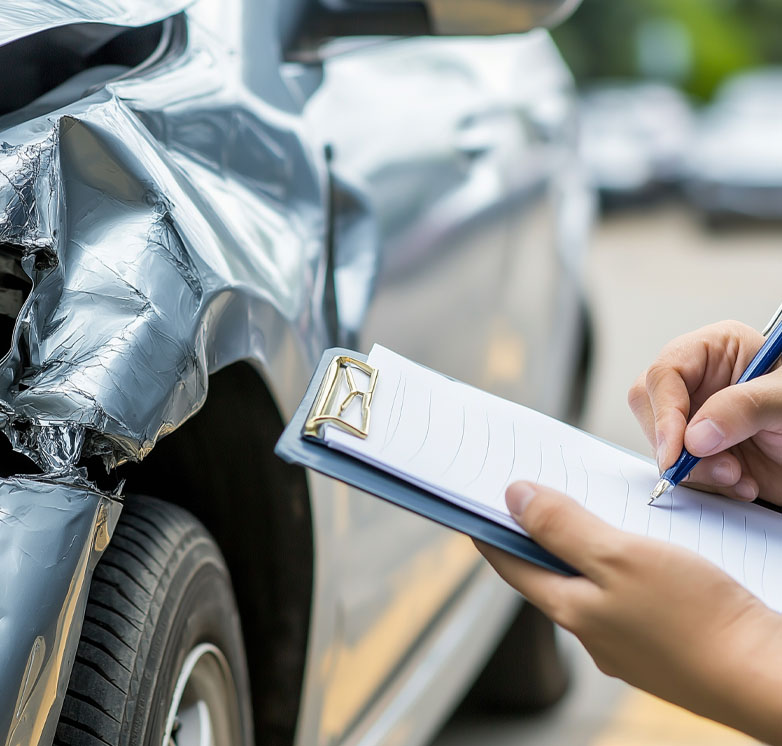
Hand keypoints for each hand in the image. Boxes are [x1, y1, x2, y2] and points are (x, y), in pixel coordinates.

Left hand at [477, 481, 781, 744]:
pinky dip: (617, 569)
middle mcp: (590, 631)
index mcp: (570, 610)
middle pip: (546, 575)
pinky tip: (638, 551)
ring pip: (587, 586)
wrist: (765, 676)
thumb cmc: (695, 616)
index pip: (510, 564)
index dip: (491, 531)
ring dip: (579, 550)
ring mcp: (624, 642)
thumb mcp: (618, 555)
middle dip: (537, 535)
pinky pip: (622, 598)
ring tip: (587, 514)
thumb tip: (513, 498)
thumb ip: (562, 527)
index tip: (476, 504)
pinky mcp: (657, 644)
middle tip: (533, 496)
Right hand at [628, 320, 781, 504]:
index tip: (676, 449)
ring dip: (696, 470)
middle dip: (675, 444)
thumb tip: (694, 435)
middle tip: (710, 466)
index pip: (665, 374)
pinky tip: (742, 482)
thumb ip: (743, 408)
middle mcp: (699, 382)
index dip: (663, 412)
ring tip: (738, 476)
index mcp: (715, 350)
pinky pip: (682, 469)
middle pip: (650, 407)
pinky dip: (708, 484)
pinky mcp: (703, 451)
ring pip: (661, 443)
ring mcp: (697, 418)